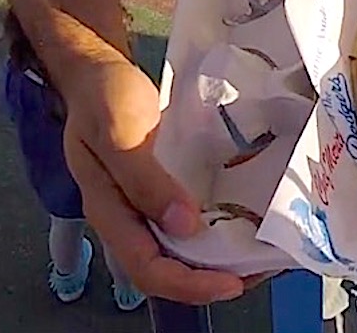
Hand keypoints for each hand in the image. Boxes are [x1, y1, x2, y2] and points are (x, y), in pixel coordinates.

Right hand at [61, 58, 246, 304]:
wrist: (98, 71)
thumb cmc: (103, 97)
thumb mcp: (118, 130)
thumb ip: (145, 179)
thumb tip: (183, 226)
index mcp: (110, 211)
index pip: (146, 267)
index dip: (188, 284)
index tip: (230, 283)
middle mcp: (129, 217)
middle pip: (166, 268)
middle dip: (210, 280)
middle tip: (256, 273)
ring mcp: (146, 204)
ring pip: (180, 250)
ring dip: (218, 260)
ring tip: (258, 257)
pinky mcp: (164, 188)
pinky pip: (190, 221)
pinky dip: (218, 229)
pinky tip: (245, 223)